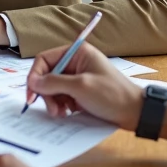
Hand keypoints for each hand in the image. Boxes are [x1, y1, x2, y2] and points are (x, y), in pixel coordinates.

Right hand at [27, 42, 143, 129]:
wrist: (135, 112)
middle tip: (52, 110)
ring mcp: (78, 77)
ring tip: (61, 114)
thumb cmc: (112, 95)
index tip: (31, 94)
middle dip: (46, 93)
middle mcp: (76, 62)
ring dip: (53, 102)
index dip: (35, 76)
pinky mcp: (81, 91)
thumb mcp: (81, 87)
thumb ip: (54, 83)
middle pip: (47, 75)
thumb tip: (33, 82)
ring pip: (53, 88)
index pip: (45, 59)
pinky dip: (61, 106)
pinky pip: (62, 97)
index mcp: (77, 52)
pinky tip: (68, 113)